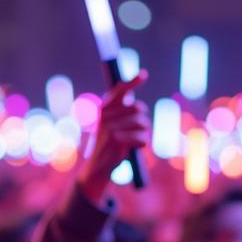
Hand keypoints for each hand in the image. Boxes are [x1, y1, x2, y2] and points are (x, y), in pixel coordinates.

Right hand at [77, 71, 150, 204]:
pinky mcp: (117, 140)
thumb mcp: (111, 127)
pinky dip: (143, 143)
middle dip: (143, 120)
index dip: (133, 82)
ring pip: (142, 123)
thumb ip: (122, 115)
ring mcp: (110, 127)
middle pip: (138, 108)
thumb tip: (139, 106)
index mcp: (104, 109)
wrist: (97, 167)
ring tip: (137, 139)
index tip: (144, 74)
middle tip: (140, 129)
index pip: (120, 90)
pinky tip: (136, 147)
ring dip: (144, 132)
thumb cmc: (108, 145)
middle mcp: (105, 115)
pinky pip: (141, 138)